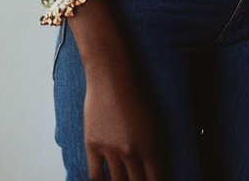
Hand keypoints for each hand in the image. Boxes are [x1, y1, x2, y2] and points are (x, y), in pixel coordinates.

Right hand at [68, 0, 162, 180]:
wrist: (112, 78)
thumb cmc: (136, 94)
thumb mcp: (152, 120)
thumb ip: (151, 146)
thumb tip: (153, 165)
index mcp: (150, 144)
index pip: (155, 178)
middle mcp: (130, 151)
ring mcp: (110, 150)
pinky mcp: (93, 146)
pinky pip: (95, 175)